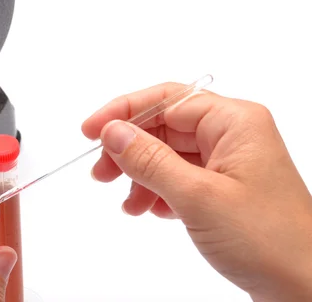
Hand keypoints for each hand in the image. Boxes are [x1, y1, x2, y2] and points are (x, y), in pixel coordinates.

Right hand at [82, 82, 311, 301]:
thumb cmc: (269, 240)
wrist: (306, 289)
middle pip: (164, 126)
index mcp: (234, 122)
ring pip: (168, 154)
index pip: (166, 99)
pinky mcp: (223, 189)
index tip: (91, 130)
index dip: (124, 111)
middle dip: (129, 149)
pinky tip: (149, 210)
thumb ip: (150, 160)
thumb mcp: (197, 197)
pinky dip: (158, 192)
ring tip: (126, 202)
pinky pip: (179, 177)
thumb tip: (112, 131)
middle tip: (100, 173)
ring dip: (141, 175)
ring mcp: (228, 163)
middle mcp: (232, 135)